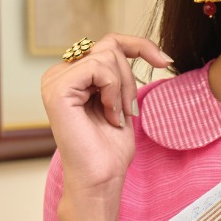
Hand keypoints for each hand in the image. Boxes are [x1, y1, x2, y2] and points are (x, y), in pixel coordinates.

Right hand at [41, 34, 172, 196]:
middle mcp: (58, 74)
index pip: (108, 43)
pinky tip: (109, 116)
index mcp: (71, 76)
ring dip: (123, 89)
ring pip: (107, 55)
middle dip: (130, 79)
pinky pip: (98, 68)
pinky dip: (113, 92)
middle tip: (128, 111)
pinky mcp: (58, 88)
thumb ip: (120, 73)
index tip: (165, 60)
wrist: (102, 177)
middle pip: (109, 46)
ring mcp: (55, 80)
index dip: (139, 46)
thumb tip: (141, 47)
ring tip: (116, 116)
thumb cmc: (111, 149)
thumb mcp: (122, 101)